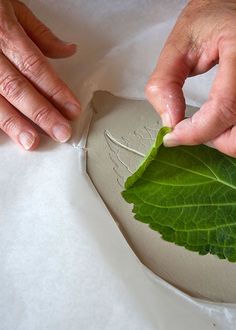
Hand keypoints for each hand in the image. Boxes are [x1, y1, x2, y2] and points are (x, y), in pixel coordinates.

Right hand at [0, 0, 79, 149]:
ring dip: (14, 123)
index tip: (72, 109)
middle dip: (41, 113)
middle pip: (18, 88)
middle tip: (60, 132)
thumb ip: (41, 34)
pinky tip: (6, 133)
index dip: (56, 91)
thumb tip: (68, 51)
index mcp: (5, 33)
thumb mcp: (14, 9)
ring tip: (31, 141)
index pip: (36, 67)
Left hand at [146, 0, 235, 156]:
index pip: (223, 108)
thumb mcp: (179, 44)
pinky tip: (217, 119)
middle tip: (189, 130)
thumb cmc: (211, 19)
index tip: (173, 136)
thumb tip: (169, 120)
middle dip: (212, 139)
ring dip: (221, 137)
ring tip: (202, 123)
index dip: (196, 131)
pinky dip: (230, 130)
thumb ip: (165, 82)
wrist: (232, 7)